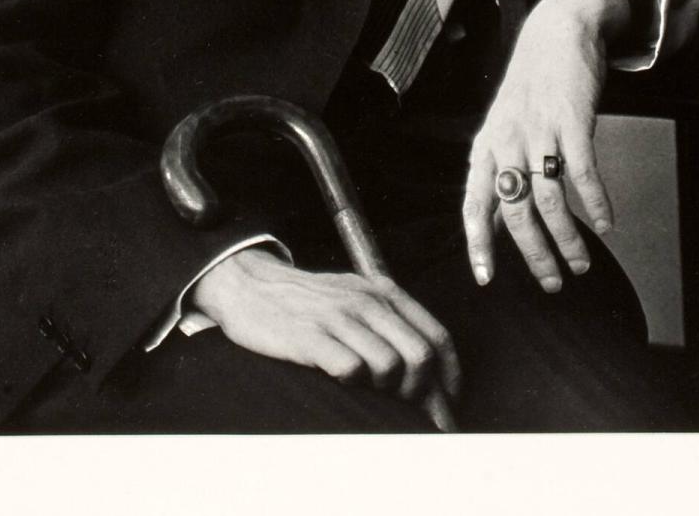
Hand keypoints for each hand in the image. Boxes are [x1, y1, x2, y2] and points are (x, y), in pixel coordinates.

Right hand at [190, 246, 460, 404]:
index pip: (437, 337)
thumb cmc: (309, 301)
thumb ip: (388, 323)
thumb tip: (426, 370)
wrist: (251, 285)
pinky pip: (350, 368)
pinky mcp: (310, 336)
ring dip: (387, 390)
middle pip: (420, 356)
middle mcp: (366, 301)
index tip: (445, 406)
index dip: (448, 378)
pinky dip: (353, 382)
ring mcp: (338, 317)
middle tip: (410, 414)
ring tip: (370, 391)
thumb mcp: (354, 296)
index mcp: (383, 292)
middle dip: (422, 395)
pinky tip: (340, 379)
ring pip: (390, 365)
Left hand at [462, 0, 628, 290]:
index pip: (475, 202)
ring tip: (580, 263)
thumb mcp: (504, 127)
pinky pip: (583, 173)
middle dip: (534, 254)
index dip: (479, 243)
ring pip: (550, 200)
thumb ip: (500, 172)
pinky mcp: (572, 121)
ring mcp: (540, 131)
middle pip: (515, 211)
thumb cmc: (531, 86)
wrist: (556, 32)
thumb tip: (496, 225)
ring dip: (568, 239)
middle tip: (551, 282)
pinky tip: (606, 224)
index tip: (486, 278)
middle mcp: (507, 140)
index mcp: (486, 145)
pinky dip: (595, 203)